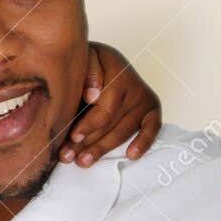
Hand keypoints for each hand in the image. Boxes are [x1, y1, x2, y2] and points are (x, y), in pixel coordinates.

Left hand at [59, 43, 162, 166]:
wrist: (101, 60)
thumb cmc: (88, 63)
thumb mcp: (82, 59)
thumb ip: (87, 73)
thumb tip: (92, 95)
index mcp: (117, 70)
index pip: (105, 107)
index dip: (89, 125)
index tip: (73, 137)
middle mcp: (134, 85)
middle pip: (111, 123)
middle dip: (88, 142)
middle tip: (69, 156)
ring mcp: (144, 98)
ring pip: (123, 131)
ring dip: (102, 149)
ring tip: (84, 161)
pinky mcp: (151, 109)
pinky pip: (151, 128)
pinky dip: (143, 142)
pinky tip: (131, 155)